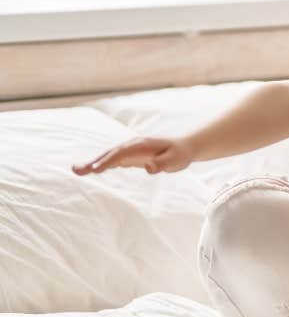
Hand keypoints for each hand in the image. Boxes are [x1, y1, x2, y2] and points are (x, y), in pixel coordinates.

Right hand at [73, 137, 194, 175]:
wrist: (184, 147)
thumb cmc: (180, 155)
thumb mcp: (175, 160)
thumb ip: (162, 164)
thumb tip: (149, 168)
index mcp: (141, 145)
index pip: (121, 154)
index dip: (107, 161)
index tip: (94, 170)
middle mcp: (133, 145)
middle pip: (110, 154)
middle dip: (93, 162)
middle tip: (75, 170)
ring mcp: (130, 150)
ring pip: (109, 156)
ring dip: (93, 163)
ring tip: (76, 170)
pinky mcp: (130, 156)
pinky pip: (113, 160)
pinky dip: (101, 164)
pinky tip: (90, 170)